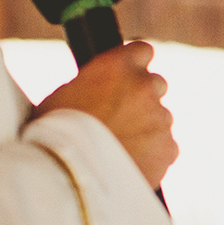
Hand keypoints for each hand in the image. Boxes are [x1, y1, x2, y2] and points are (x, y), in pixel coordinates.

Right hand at [34, 41, 176, 187]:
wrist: (71, 174)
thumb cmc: (55, 133)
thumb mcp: (65, 93)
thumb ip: (95, 84)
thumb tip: (102, 88)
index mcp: (118, 65)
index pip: (142, 50)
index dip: (135, 63)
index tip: (129, 74)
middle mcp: (145, 87)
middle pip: (155, 84)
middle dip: (141, 97)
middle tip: (120, 116)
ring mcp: (160, 118)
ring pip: (161, 118)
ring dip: (147, 127)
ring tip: (120, 145)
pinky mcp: (169, 148)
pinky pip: (166, 147)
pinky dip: (154, 153)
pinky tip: (131, 162)